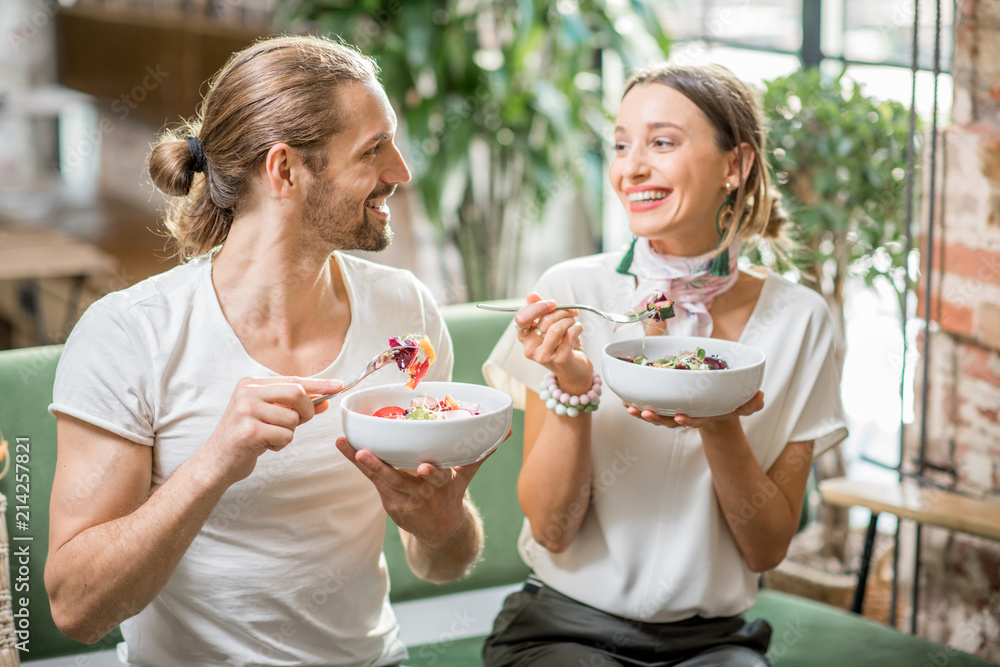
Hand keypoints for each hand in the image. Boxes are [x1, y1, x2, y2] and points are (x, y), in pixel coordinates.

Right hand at [201, 376, 340, 485]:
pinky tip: (264, 446)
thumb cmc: (247, 437)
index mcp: (251, 384)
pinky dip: (281, 444)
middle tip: (300, 421)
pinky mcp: (248, 431)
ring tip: (270, 437)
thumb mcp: (271, 417)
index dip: (319, 384)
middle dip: (306, 410)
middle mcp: (247, 393)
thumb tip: (324, 401)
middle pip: (296, 393)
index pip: (293, 380)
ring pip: (293, 419)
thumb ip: (295, 408)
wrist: (218, 461)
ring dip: (288, 433)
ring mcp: (245, 410)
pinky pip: (285, 436)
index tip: (338, 385)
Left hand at [336, 437, 488, 548]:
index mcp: (442, 485)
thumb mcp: (467, 475)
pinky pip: (372, 480)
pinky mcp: (389, 502)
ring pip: (380, 479)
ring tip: (350, 446)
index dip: (432, 473)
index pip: (438, 478)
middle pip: (399, 480)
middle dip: (381, 468)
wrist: (441, 532)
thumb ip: (482, 451)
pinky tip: (344, 447)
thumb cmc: (452, 494)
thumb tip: (507, 429)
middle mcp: (421, 494)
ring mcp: (402, 499)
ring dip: (363, 463)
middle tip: (366, 454)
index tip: (424, 467)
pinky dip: (358, 464)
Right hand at [513, 293, 592, 392]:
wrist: (574, 370)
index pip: (522, 318)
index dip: (537, 307)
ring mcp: (543, 356)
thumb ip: (540, 310)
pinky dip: (577, 327)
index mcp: (524, 337)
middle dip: (562, 312)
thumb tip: (531, 295)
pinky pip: (570, 335)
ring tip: (573, 322)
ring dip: (569, 320)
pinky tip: (578, 329)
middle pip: (544, 320)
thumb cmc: (561, 346)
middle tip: (570, 313)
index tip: (552, 303)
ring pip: (556, 328)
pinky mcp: (559, 360)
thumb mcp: (549, 326)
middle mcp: (530, 348)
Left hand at [624, 390, 764, 429]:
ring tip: (630, 408)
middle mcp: (687, 416)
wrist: (719, 407)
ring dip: (642, 412)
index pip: (695, 421)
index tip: (680, 417)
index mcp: (704, 416)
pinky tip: (625, 399)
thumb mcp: (745, 404)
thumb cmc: (731, 404)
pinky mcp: (667, 405)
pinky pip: (651, 406)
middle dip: (656, 419)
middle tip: (643, 412)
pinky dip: (638, 404)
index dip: (687, 421)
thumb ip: (753, 403)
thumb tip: (760, 397)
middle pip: (669, 421)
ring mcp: (676, 412)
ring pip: (657, 416)